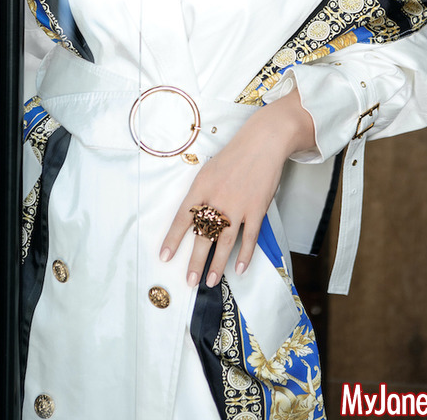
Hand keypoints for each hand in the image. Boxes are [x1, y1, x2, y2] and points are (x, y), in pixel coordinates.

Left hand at [159, 90, 314, 288]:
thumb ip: (201, 195)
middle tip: (189, 281)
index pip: (183, 217)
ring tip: (211, 281)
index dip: (172, 238)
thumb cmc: (234, 157)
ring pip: (225, 242)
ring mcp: (238, 206)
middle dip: (195, 261)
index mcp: (201, 187)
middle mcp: (218, 199)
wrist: (262, 144)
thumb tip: (193, 219)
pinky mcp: (256, 210)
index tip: (164, 256)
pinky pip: (250, 238)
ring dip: (217, 264)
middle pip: (203, 235)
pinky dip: (245, 255)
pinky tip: (239, 269)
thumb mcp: (208, 171)